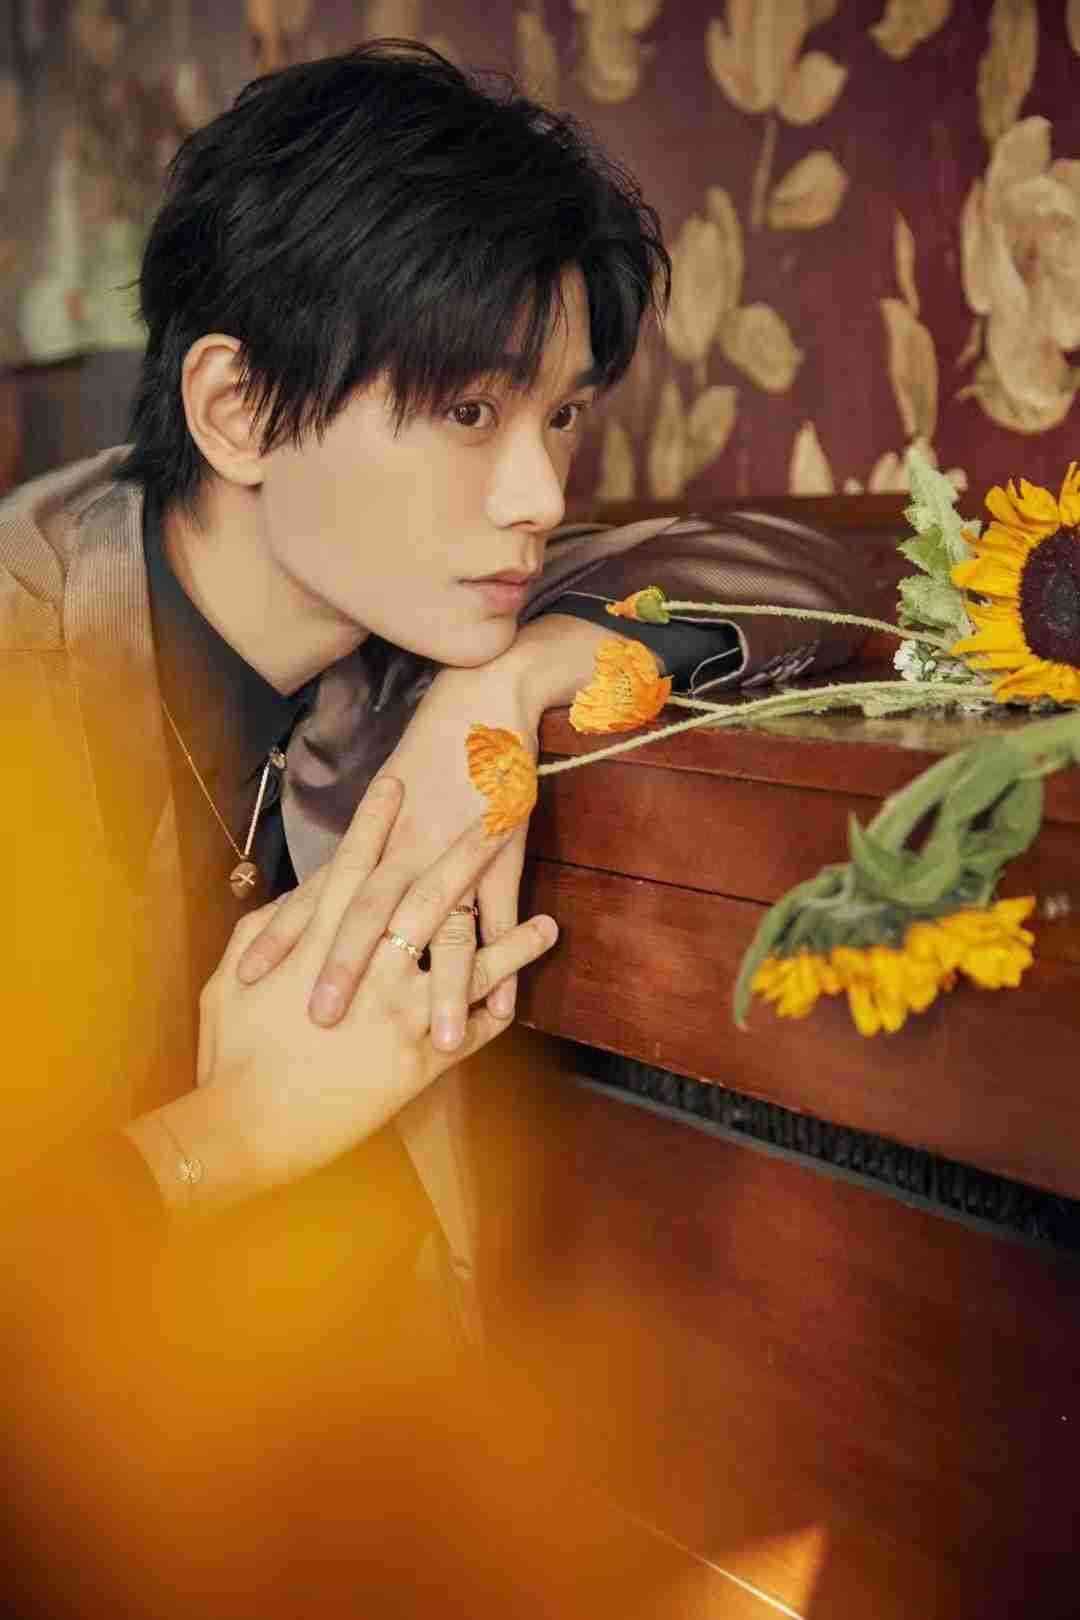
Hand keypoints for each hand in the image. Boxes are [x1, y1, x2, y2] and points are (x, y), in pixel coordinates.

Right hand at [128, 777, 555, 1206]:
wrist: (245, 1127)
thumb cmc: (227, 1056)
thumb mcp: (229, 982)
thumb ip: (265, 935)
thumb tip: (289, 902)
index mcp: (316, 942)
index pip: (353, 867)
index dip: (376, 824)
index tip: (399, 782)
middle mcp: (368, 967)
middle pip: (423, 895)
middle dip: (460, 852)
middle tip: (495, 817)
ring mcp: (400, 1010)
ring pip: (468, 962)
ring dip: (513, 943)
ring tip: (550, 925)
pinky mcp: (417, 1059)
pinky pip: (471, 1031)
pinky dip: (497, 1013)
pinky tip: (524, 1000)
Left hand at [238, 662, 537, 1050]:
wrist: (481, 699)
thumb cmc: (425, 756)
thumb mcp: (380, 808)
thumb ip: (356, 862)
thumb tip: (319, 909)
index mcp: (370, 839)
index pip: (316, 892)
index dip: (281, 934)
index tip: (245, 977)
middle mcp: (405, 850)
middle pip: (369, 916)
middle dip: (347, 969)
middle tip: (321, 1022)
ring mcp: (456, 853)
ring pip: (443, 929)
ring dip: (443, 988)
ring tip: (440, 1044)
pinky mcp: (501, 854)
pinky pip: (502, 919)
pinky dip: (506, 964)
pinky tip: (503, 1011)